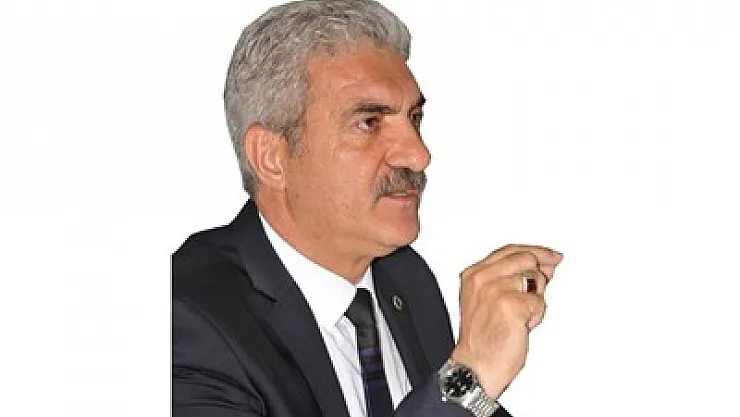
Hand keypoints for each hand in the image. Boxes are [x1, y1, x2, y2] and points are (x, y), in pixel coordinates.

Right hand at [450, 244, 562, 398]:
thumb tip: (542, 267)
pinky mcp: (513, 305)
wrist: (475, 367)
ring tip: (518, 318)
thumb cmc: (481, 340)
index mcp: (473, 274)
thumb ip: (508, 278)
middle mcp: (483, 278)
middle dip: (537, 278)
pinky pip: (540, 302)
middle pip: (526, 259)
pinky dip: (536, 316)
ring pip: (536, 281)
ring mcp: (497, 290)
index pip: (509, 250)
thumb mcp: (485, 300)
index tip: (550, 255)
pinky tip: (521, 326)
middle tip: (533, 296)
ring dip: (534, 301)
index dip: (534, 251)